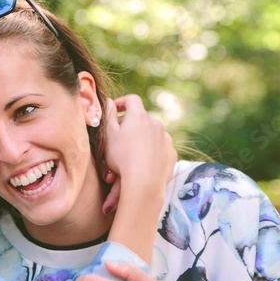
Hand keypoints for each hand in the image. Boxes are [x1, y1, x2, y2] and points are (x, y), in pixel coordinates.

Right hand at [100, 95, 176, 214]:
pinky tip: (142, 162)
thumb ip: (108, 115)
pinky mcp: (171, 152)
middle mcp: (156, 123)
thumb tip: (109, 101)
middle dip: (129, 124)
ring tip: (129, 152)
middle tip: (117, 136)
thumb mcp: (108, 134)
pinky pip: (159, 147)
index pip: (131, 99)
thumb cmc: (122, 156)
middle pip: (141, 118)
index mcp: (139, 116)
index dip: (121, 102)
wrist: (144, 181)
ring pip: (151, 133)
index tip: (113, 111)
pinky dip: (151, 150)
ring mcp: (165, 138)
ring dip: (140, 137)